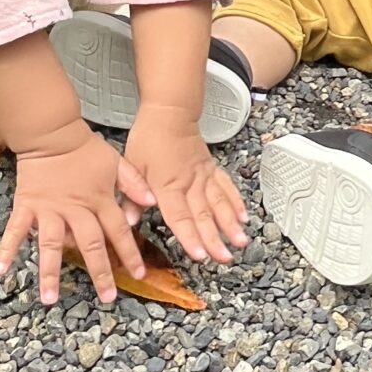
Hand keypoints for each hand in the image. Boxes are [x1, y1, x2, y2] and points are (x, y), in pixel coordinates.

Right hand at [0, 121, 148, 306]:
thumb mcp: (117, 162)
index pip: (118, 231)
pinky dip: (7, 249)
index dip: (130, 253)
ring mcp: (49, 210)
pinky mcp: (27, 206)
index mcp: (99, 200)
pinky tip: (0, 270)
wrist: (53, 134)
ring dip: (50, 273)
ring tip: (50, 299)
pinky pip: (16, 230)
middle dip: (100, 272)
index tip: (139, 274)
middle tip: (107, 298)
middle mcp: (76, 210)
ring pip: (52, 245)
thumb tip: (152, 203)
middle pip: (90, 244)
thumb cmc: (86, 148)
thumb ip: (134, 183)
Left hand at [124, 103, 248, 264]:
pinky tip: (244, 217)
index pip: (180, 216)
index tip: (200, 254)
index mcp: (167, 185)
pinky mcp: (211, 169)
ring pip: (219, 203)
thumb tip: (127, 221)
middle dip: (215, 239)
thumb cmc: (149, 138)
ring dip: (231, 224)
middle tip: (224, 258)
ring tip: (240, 242)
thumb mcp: (131, 166)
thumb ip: (131, 196)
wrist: (169, 112)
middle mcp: (190, 182)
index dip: (190, 236)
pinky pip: (227, 187)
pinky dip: (236, 202)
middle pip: (203, 214)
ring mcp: (204, 176)